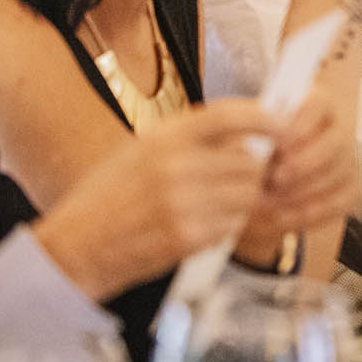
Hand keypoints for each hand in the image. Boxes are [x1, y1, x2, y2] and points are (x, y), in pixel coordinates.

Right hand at [31, 99, 278, 300]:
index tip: (287, 123)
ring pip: (247, 194)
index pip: (229, 115)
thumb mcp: (141, 151)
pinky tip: (202, 225)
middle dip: (256, 172)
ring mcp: (182, 202)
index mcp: (164, 137)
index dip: (266, 117)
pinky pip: (231, 225)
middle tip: (246, 179)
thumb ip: (188, 142)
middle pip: (249, 161)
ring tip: (217, 204)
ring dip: (243, 200)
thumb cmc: (109, 196)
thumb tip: (245, 136)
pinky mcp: (187, 236)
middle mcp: (175, 165)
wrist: (75, 245)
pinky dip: (227, 226)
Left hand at [244, 92, 360, 241]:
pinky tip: (285, 215)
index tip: (280, 144)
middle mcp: (339, 130)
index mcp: (318, 104)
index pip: (319, 105)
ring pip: (337, 174)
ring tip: (273, 201)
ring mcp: (348, 159)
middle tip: (277, 178)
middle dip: (306, 162)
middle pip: (335, 142)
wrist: (273, 171)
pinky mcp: (352, 187)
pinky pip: (341, 202)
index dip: (302, 124)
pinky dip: (313, 212)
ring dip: (304, 190)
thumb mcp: (254, 133)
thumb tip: (259, 150)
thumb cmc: (261, 146)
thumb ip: (259, 136)